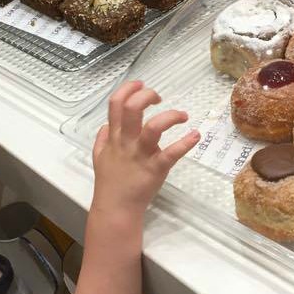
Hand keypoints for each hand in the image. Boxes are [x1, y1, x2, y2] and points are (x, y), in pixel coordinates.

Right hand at [91, 81, 199, 216]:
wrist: (116, 208)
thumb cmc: (109, 183)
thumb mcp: (98, 157)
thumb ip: (102, 139)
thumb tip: (106, 126)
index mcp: (114, 136)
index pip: (116, 104)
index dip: (128, 89)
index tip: (141, 85)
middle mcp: (126, 142)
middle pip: (133, 108)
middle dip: (147, 96)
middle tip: (159, 98)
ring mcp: (141, 155)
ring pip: (154, 127)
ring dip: (171, 116)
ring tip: (183, 115)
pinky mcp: (155, 169)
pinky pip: (171, 154)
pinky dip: (185, 143)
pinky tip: (195, 135)